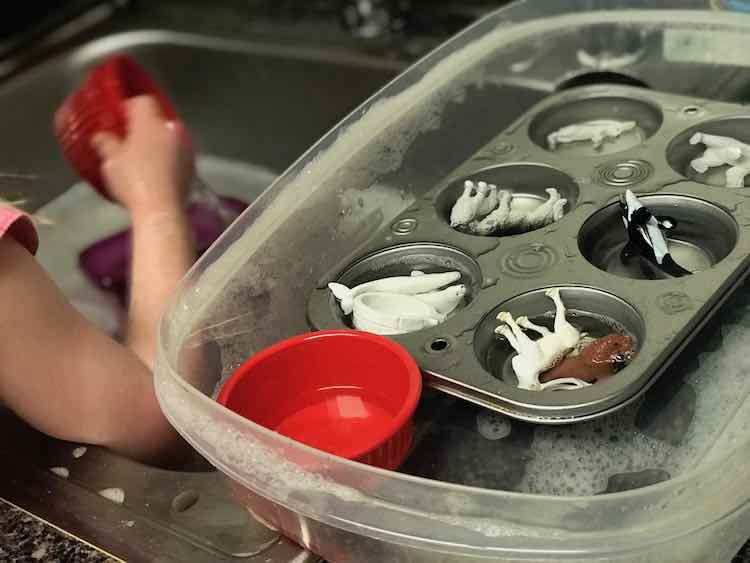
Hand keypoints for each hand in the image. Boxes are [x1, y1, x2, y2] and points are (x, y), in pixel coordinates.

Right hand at [91, 96, 194, 215]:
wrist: (162, 209)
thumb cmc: (133, 179)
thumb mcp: (111, 160)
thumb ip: (105, 142)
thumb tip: (102, 136)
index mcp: (151, 122)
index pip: (143, 101)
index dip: (130, 107)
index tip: (119, 119)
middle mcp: (173, 130)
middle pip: (158, 120)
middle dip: (144, 127)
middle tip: (128, 140)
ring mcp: (186, 148)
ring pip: (169, 138)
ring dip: (158, 143)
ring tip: (143, 158)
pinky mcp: (193, 167)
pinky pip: (177, 156)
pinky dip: (168, 159)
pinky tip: (157, 173)